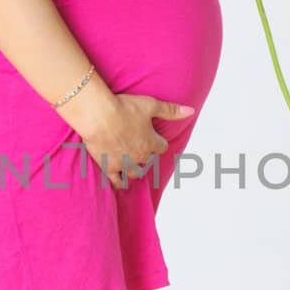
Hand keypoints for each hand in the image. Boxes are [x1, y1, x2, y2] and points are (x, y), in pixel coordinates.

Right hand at [70, 89, 195, 189]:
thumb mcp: (151, 105)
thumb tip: (190, 111)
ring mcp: (124, 163)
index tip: (154, 139)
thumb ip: (171, 110)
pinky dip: (119, 183)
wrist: (98, 115)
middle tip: (140, 149)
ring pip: (135, 173)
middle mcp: (140, 156)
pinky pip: (117, 181)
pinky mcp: (109, 166)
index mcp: (151, 142)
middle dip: (146, 156)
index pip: (162, 148)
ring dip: (135, 170)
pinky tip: (119, 183)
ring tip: (132, 166)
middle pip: (148, 161)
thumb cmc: (123, 108)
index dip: (158, 142)